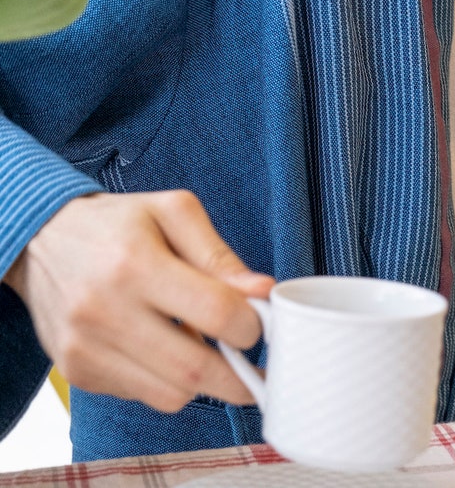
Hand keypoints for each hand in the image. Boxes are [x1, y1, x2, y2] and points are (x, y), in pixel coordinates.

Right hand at [4, 190, 273, 411]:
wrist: (41, 239)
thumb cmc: (116, 222)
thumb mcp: (172, 212)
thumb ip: (218, 254)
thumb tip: (261, 292)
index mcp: (135, 262)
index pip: (215, 313)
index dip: (250, 325)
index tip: (258, 322)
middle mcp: (105, 310)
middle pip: (194, 370)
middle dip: (238, 376)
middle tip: (253, 364)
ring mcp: (85, 348)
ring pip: (170, 395)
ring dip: (201, 381)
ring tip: (203, 348)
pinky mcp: (76, 372)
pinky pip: (141, 395)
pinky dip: (164, 380)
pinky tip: (161, 347)